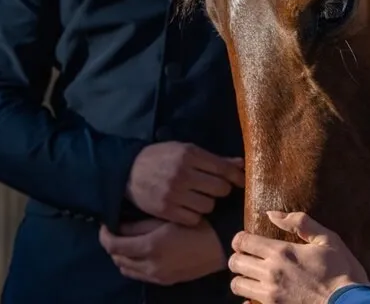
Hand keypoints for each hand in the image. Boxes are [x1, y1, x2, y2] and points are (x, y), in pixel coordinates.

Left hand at [99, 218, 226, 285]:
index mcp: (149, 247)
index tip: (106, 224)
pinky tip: (144, 253)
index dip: (104, 235)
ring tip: (129, 242)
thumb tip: (120, 226)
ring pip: (127, 270)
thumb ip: (141, 224)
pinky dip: (134, 264)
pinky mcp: (165, 281)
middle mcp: (149, 265)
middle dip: (113, 245)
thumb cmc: (198, 225)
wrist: (222, 245)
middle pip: (117, 259)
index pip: (113, 245)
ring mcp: (157, 276)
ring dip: (122, 256)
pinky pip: (140, 275)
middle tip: (117, 231)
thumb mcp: (168, 219)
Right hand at [126, 141, 243, 224]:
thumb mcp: (186, 150)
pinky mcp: (165, 210)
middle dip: (222, 189)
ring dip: (209, 203)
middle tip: (216, 189)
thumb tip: (241, 164)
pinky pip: (194, 219)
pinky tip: (190, 208)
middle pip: (220, 188)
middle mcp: (182, 174)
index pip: (223, 168)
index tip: (241, 181)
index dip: (237, 177)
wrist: (128, 171)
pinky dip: (195, 215)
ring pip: (209, 205)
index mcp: (189, 155)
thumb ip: (214, 159)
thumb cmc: (162, 158)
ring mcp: (173, 194)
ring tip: (201, 198)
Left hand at [228, 211, 369, 303]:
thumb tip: (272, 214)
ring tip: (253, 277)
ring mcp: (270, 296)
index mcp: (282, 252)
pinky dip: (249, 300)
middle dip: (238, 258)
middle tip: (248, 258)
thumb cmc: (341, 271)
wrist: (349, 303)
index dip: (240, 239)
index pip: (243, 242)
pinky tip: (260, 296)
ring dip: (242, 279)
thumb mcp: (327, 239)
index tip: (246, 240)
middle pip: (235, 263)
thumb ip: (300, 222)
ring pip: (237, 286)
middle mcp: (270, 274)